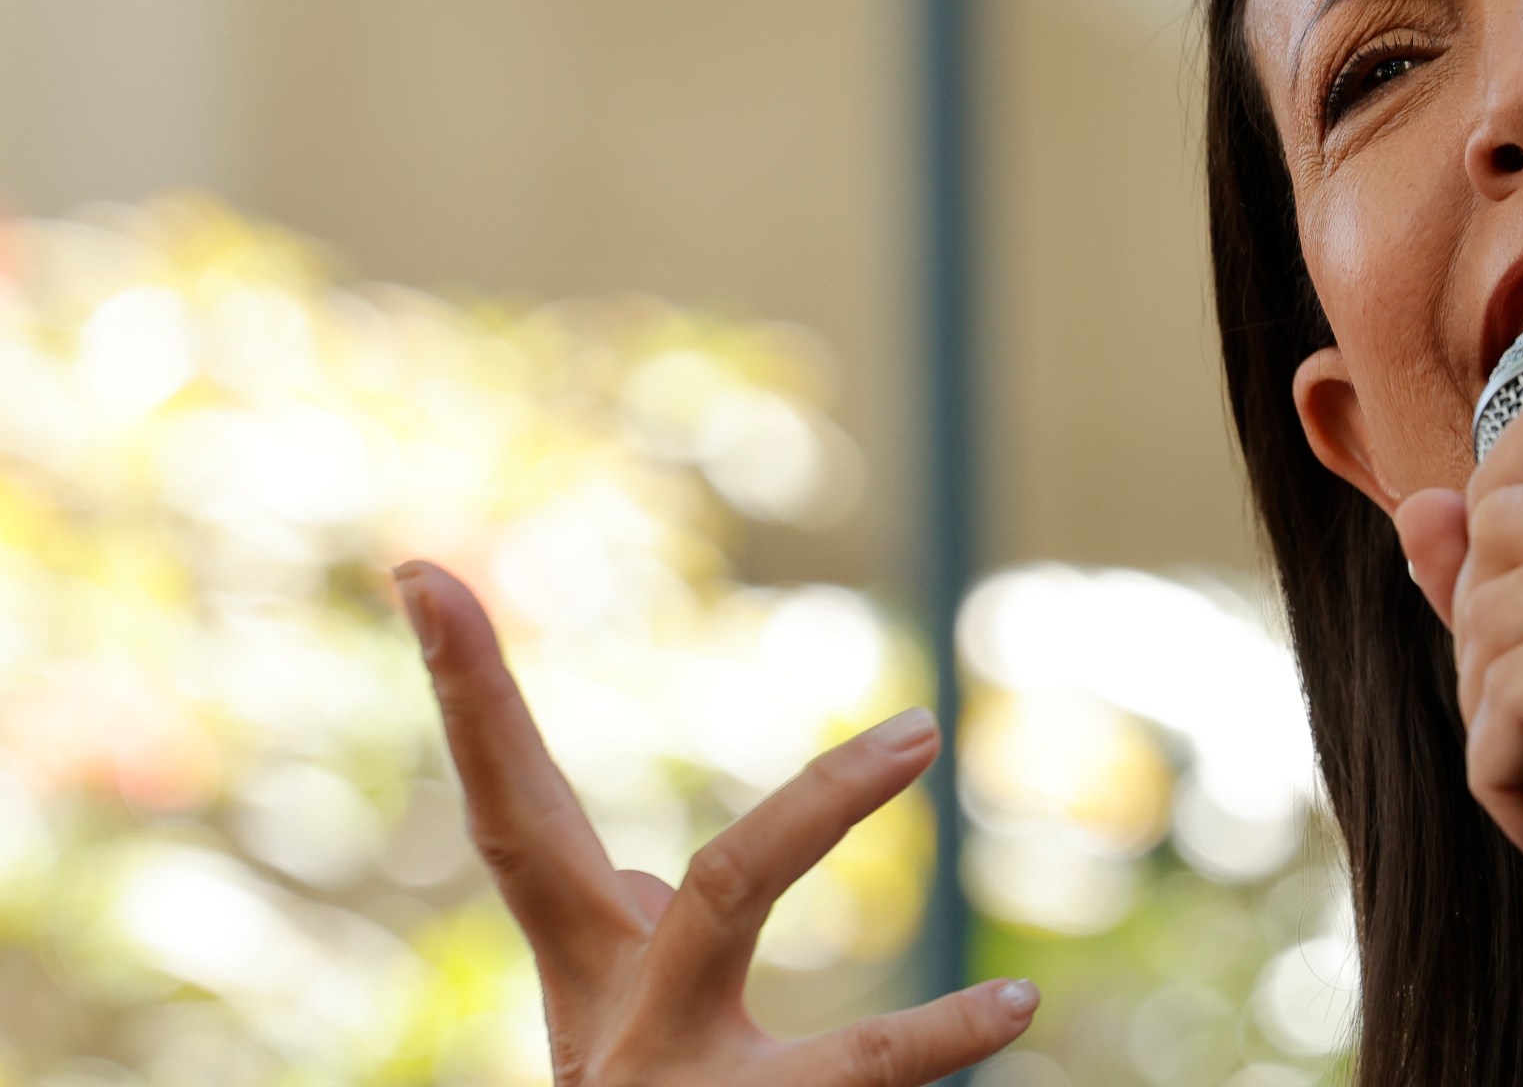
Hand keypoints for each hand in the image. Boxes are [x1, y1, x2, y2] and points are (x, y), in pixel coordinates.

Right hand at [392, 560, 1036, 1085]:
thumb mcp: (620, 1031)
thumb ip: (642, 944)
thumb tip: (664, 876)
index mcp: (591, 977)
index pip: (513, 812)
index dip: (468, 692)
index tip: (424, 563)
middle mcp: (631, 1041)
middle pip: (727, 894)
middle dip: (826, 811)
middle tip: (928, 734)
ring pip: (845, 1072)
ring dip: (932, 1044)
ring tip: (1020, 1010)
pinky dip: (937, 1080)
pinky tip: (1001, 1055)